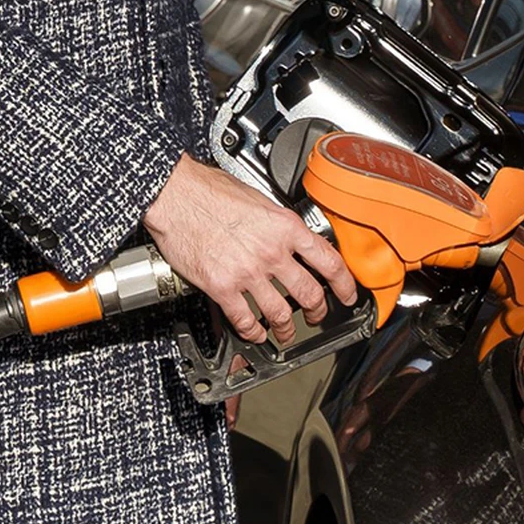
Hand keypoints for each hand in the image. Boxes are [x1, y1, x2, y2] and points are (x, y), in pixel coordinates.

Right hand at [145, 154, 356, 344]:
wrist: (175, 194)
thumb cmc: (208, 190)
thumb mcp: (258, 198)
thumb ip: (277, 223)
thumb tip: (288, 237)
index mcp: (285, 227)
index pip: (329, 261)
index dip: (345, 284)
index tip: (348, 293)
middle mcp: (271, 252)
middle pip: (309, 294)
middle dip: (318, 311)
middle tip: (317, 316)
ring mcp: (247, 272)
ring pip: (280, 314)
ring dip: (286, 328)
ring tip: (285, 332)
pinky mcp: (222, 287)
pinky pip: (245, 320)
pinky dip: (253, 332)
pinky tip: (255, 333)